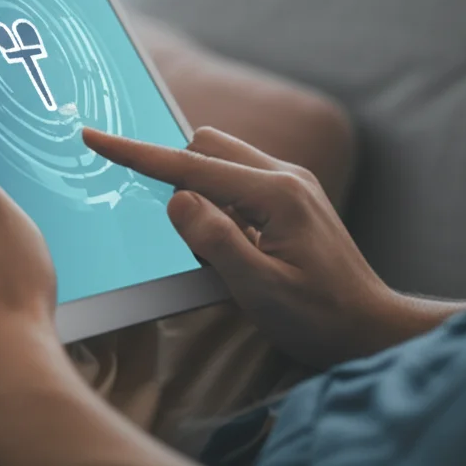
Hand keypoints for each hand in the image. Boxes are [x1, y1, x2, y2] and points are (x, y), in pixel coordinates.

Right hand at [84, 126, 406, 367]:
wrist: (370, 329)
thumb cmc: (319, 317)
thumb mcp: (260, 290)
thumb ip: (215, 241)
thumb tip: (176, 199)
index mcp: (276, 194)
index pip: (191, 165)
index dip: (137, 153)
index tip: (95, 137)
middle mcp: (285, 176)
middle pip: (206, 146)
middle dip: (179, 180)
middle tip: (195, 243)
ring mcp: (291, 182)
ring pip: (221, 161)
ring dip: (202, 196)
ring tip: (225, 254)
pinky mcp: (291, 196)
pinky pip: (238, 182)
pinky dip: (221, 207)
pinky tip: (241, 250)